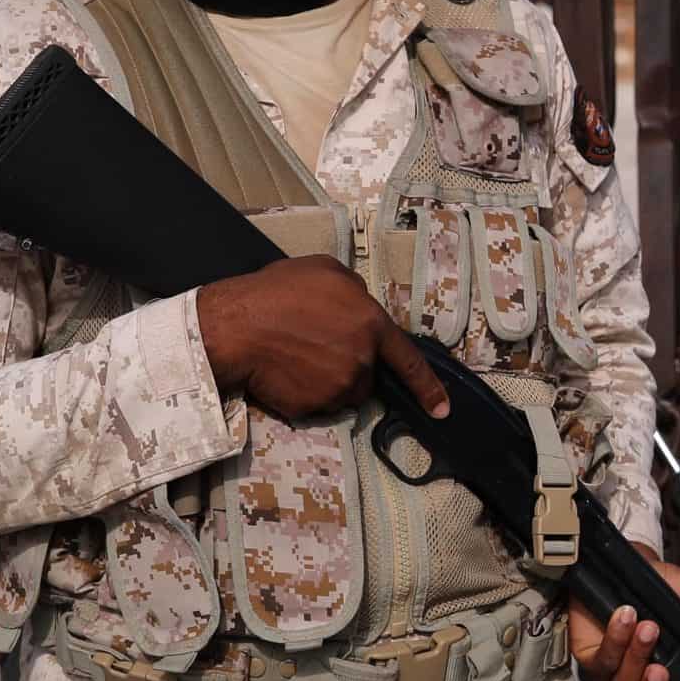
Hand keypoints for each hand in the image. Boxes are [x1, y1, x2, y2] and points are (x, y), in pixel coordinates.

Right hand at [196, 256, 449, 421]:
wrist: (236, 327)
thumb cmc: (278, 292)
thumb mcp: (325, 271)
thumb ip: (355, 291)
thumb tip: (361, 305)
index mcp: (371, 324)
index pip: (408, 361)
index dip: (427, 387)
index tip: (443, 409)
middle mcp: (362, 361)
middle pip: (368, 373)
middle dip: (350, 362)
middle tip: (314, 342)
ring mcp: (338, 387)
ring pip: (343, 390)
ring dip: (329, 379)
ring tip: (296, 354)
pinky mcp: (313, 407)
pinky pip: (316, 403)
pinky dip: (304, 392)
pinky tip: (284, 371)